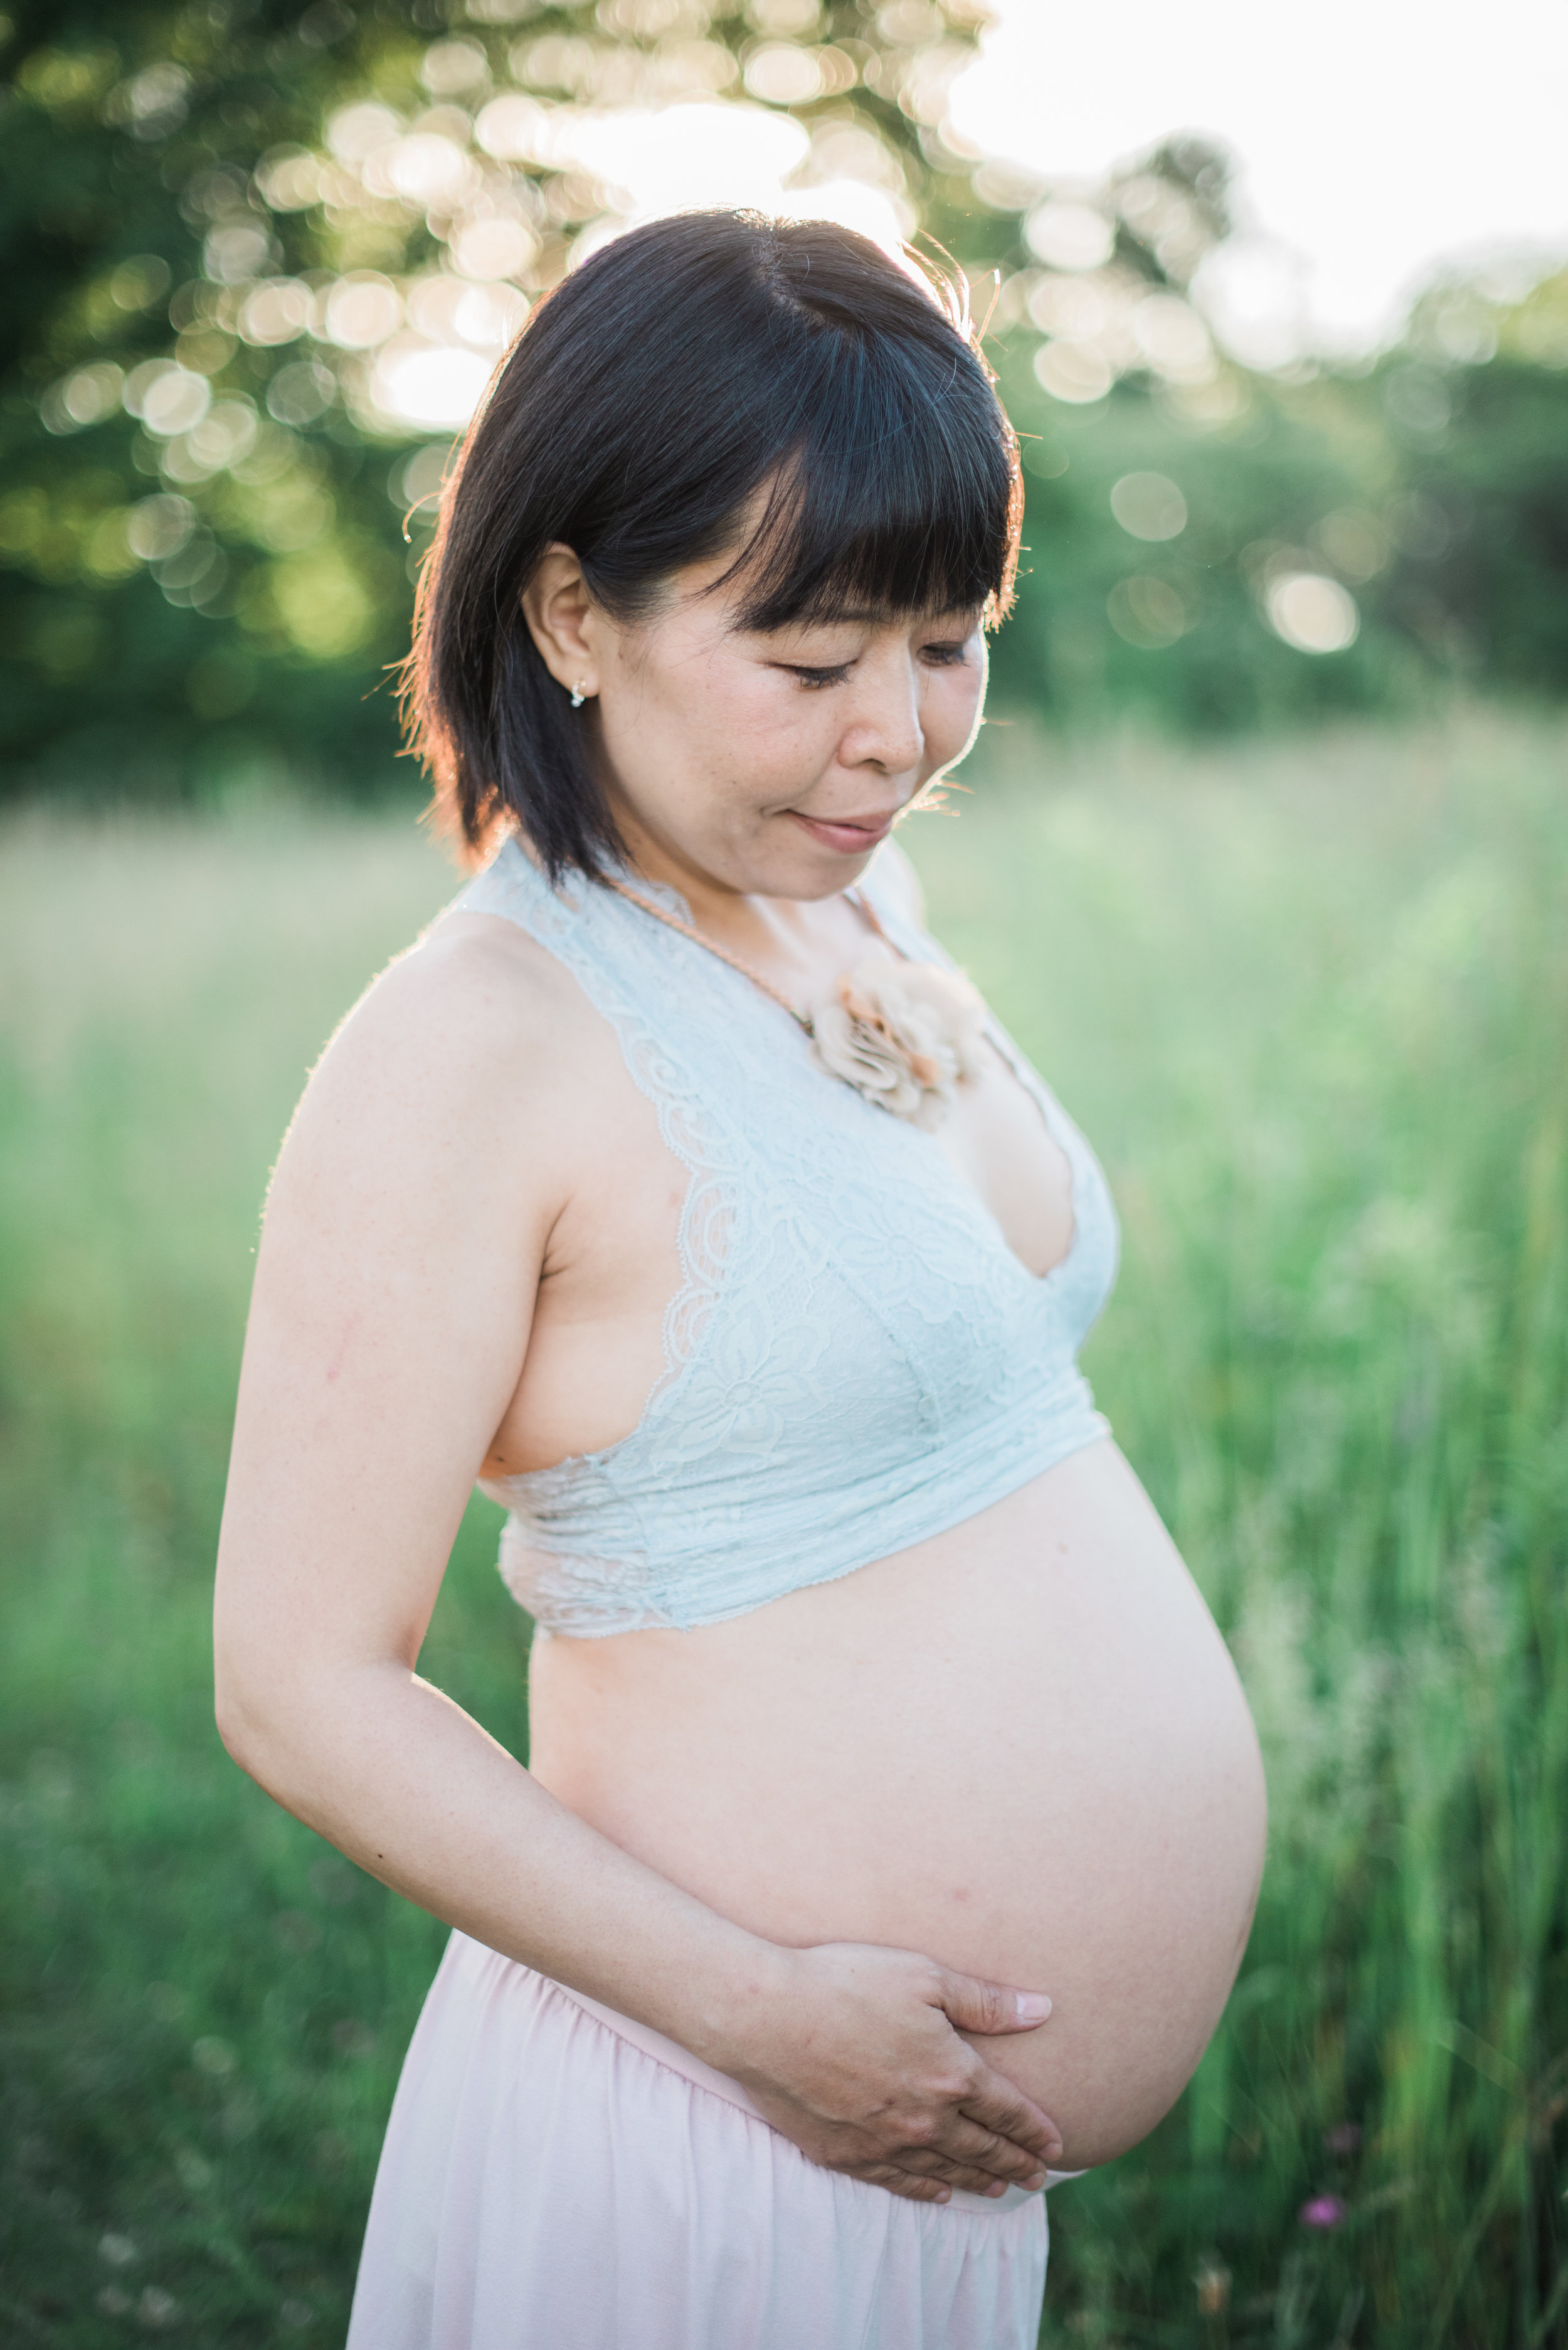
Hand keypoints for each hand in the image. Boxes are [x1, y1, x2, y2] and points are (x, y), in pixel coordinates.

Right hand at [715, 1942, 1062, 2204]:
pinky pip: (898, 2183)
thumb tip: (1043, 2010)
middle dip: (1016, 2161)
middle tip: (1038, 2177)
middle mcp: (925, 2119)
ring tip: (1000, 2188)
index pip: (1007, 2110)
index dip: (1035, 2129)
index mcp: (951, 2074)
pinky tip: (940, 2193)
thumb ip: (985, 2001)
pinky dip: (926, 2191)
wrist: (767, 2016)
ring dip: (978, 2179)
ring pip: (945, 2171)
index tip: (1057, 2145)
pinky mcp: (846, 2154)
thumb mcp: (924, 1975)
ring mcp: (884, 2142)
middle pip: (982, 2147)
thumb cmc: (846, 1982)